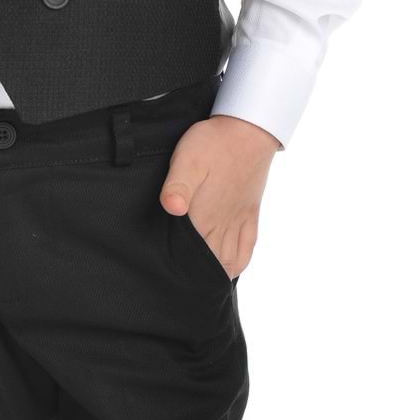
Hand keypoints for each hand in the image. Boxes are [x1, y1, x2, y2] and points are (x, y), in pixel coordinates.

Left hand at [158, 113, 280, 277]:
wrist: (249, 130)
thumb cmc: (213, 143)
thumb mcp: (186, 159)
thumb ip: (177, 186)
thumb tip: (171, 208)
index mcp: (203, 214)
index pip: (191, 252)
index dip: (181, 269)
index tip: (170, 282)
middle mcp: (222, 222)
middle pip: (209, 260)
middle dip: (197, 277)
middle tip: (184, 290)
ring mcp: (238, 219)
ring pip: (229, 257)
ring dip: (217, 273)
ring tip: (205, 286)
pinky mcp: (249, 212)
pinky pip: (247, 245)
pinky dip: (239, 262)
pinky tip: (231, 269)